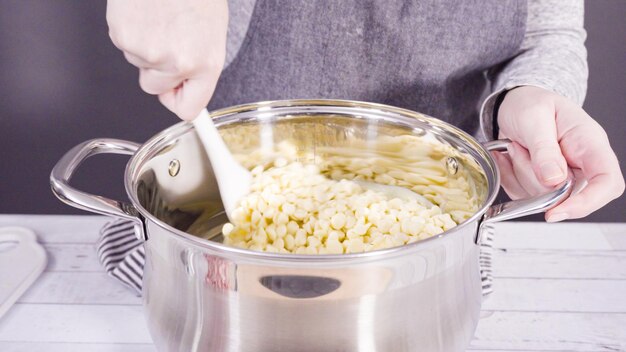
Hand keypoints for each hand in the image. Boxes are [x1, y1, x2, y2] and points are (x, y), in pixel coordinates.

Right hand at [106, 0, 227, 119]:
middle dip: (157, 69)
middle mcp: (178, 63)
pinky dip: (130, 29)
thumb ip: (199, 66)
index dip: (178, 99)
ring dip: (145, 44)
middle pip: (154, 88)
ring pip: (138, 63)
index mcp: (206, 64)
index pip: (188, 108)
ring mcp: (148, 51)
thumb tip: (186, 89)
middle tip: (167, 38)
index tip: (175, 94)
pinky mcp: (124, 36)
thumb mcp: (211, 32)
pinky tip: (144, 12)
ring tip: (159, 17)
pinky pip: (123, 44)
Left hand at [493, 86, 623, 221]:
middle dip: (533, 178)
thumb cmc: (531, 103)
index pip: (607, 183)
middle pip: (566, 196)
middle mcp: (581, 165)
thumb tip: (554, 180)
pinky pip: (522, 197)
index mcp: (590, 144)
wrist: (516, 103)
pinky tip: (508, 157)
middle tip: (519, 147)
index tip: (556, 211)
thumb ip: (544, 149)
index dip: (587, 202)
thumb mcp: (534, 117)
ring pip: (541, 199)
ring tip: (516, 146)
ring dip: (519, 174)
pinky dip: (509, 178)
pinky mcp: (542, 186)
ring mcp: (562, 178)